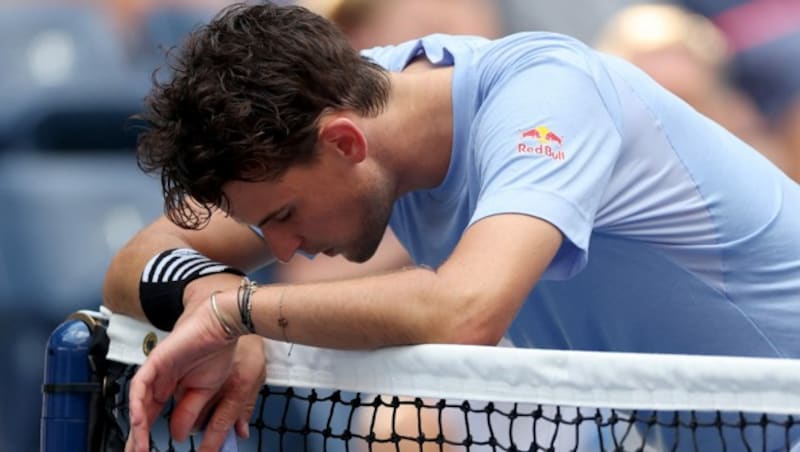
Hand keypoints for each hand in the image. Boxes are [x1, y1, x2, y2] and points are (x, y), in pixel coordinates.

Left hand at [125, 279, 266, 451]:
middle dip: (137, 435)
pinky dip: (137, 404)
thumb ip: (190, 412)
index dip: (148, 434)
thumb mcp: (205, 392)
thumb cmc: (217, 351)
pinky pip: (140, 385)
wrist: (222, 326)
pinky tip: (138, 421)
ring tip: (137, 447)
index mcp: (171, 386)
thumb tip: (179, 435)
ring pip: (138, 402)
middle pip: (141, 411)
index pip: (153, 414)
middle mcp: (159, 380)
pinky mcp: (155, 361)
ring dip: (137, 426)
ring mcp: (155, 370)